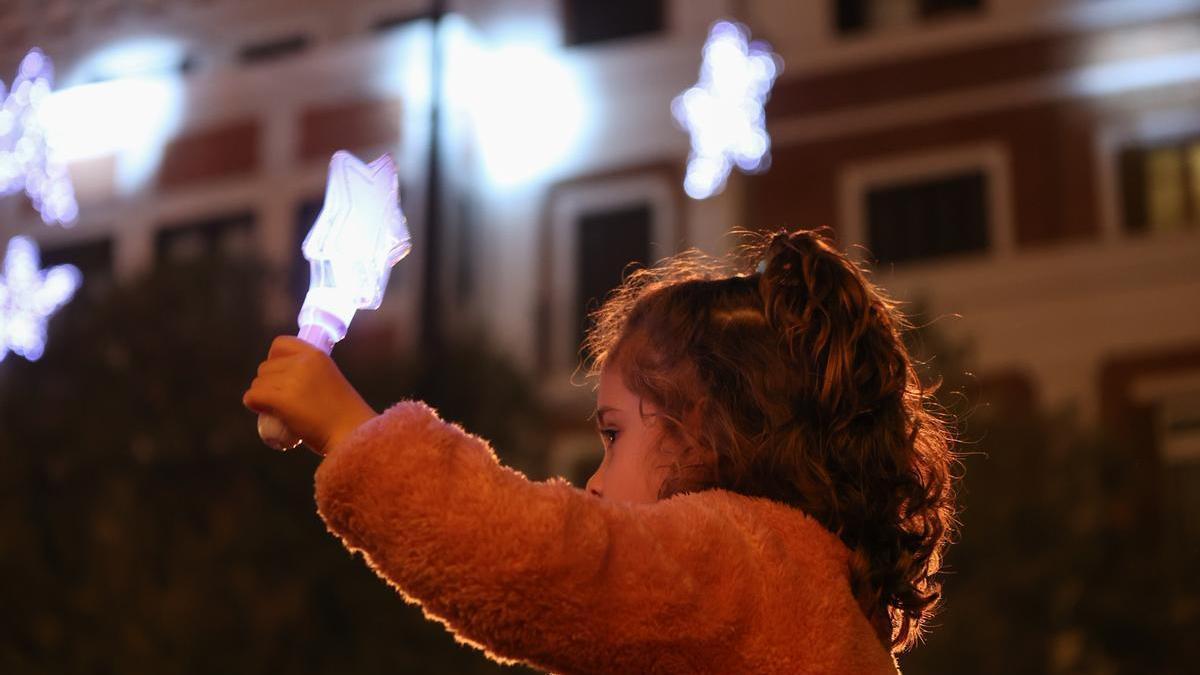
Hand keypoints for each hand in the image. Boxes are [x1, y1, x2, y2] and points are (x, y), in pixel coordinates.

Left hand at [243, 336, 377, 455]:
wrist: (351, 432)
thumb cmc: (345, 414)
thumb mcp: (330, 380)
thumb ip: (311, 375)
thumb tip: (285, 380)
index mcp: (316, 355)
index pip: (280, 343)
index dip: (274, 359)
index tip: (281, 375)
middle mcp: (302, 362)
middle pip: (265, 366)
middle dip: (268, 383)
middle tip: (282, 400)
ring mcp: (291, 380)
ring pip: (257, 383)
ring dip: (262, 396)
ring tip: (277, 410)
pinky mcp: (281, 399)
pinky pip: (252, 397)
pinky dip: (254, 405)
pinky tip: (264, 412)